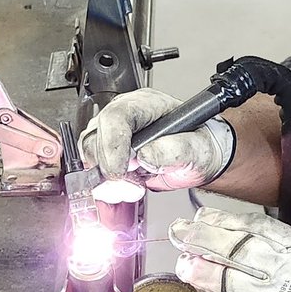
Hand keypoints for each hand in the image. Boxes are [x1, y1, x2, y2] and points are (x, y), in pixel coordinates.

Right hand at [79, 88, 234, 191]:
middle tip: (132, 184)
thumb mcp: (198, 149)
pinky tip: (127, 186)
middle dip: (110, 167)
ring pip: (90, 153)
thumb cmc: (200, 146)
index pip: (115, 117)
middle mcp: (126, 115)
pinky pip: (94, 167)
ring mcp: (115, 134)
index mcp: (146, 104)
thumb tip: (145, 155)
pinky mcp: (111, 153)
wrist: (200, 159)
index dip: (112, 146)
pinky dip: (106, 184)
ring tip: (134, 186)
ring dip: (107, 178)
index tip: (120, 171)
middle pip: (95, 136)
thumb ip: (175, 150)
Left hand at [171, 208, 290, 291]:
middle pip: (243, 252)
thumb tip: (210, 227)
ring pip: (237, 286)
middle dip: (207, 240)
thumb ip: (261, 249)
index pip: (258, 229)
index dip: (224, 221)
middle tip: (182, 236)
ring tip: (186, 268)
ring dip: (206, 275)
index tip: (199, 217)